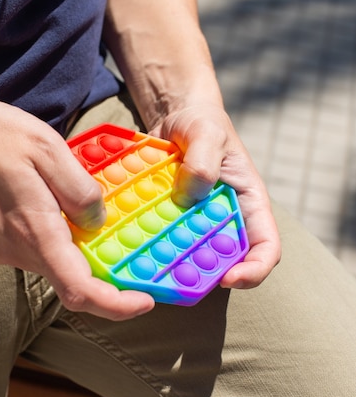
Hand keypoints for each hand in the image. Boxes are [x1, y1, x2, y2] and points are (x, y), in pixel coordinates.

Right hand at [0, 93, 153, 318]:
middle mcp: (17, 249)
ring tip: (94, 213)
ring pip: (55, 262)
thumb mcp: (45, 147)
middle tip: (130, 245)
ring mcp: (3, 247)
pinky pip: (37, 248)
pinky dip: (60, 237)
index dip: (116, 305)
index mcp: (34, 230)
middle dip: (105, 270)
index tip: (143, 301)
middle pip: (72, 279)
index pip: (79, 289)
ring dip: (81, 248)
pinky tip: (62, 206)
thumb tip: (98, 220)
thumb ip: (78, 188)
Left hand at [150, 103, 280, 288]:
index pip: (266, 248)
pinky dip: (148, 244)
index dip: (254, 270)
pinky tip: (128, 240)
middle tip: (178, 277)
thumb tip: (189, 195)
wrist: (176, 119)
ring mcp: (197, 222)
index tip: (228, 278)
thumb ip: (202, 161)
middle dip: (203, 274)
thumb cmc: (202, 123)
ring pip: (190, 256)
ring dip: (171, 263)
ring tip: (149, 263)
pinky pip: (162, 239)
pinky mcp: (172, 219)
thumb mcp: (206, 133)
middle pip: (224, 261)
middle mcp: (226, 219)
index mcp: (249, 205)